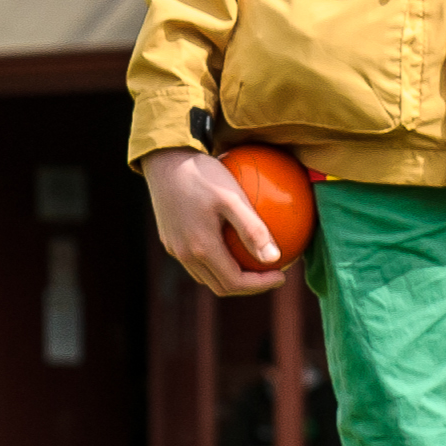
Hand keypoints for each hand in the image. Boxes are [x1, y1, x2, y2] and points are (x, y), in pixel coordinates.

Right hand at [141, 150, 290, 296]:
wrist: (164, 159)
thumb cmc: (201, 174)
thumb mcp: (232, 197)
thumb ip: (252, 229)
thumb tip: (274, 258)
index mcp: (201, 248)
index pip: (234, 283)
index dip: (260, 285)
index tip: (281, 274)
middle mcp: (185, 254)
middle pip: (220, 286)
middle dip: (248, 285)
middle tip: (271, 273)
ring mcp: (175, 248)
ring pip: (206, 276)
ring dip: (231, 277)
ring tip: (253, 264)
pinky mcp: (170, 239)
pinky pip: (196, 261)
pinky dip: (218, 262)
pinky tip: (231, 245)